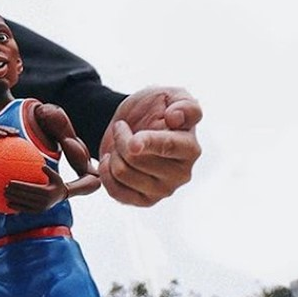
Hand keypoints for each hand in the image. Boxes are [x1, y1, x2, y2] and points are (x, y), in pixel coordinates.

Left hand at [5, 165, 65, 212]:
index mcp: (47, 192)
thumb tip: (42, 166)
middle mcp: (43, 201)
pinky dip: (16, 207)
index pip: (30, 188)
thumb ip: (49, 171)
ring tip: (4, 194)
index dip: (19, 185)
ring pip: (24, 203)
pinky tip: (8, 204)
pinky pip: (25, 209)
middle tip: (5, 188)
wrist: (61, 196)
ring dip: (13, 199)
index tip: (10, 182)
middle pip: (25, 196)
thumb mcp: (56, 176)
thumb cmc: (56, 183)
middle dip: (14, 192)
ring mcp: (40, 207)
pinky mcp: (37, 211)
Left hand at [98, 86, 201, 206]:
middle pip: (136, 159)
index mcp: (191, 148)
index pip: (168, 146)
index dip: (147, 142)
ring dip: (113, 154)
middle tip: (123, 129)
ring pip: (122, 173)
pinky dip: (106, 173)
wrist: (131, 124)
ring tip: (119, 145)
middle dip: (122, 140)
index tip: (132, 140)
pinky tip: (111, 161)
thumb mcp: (170, 95)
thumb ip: (182, 103)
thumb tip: (176, 118)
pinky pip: (115, 191)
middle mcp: (182, 174)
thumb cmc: (155, 109)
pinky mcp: (145, 201)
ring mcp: (164, 190)